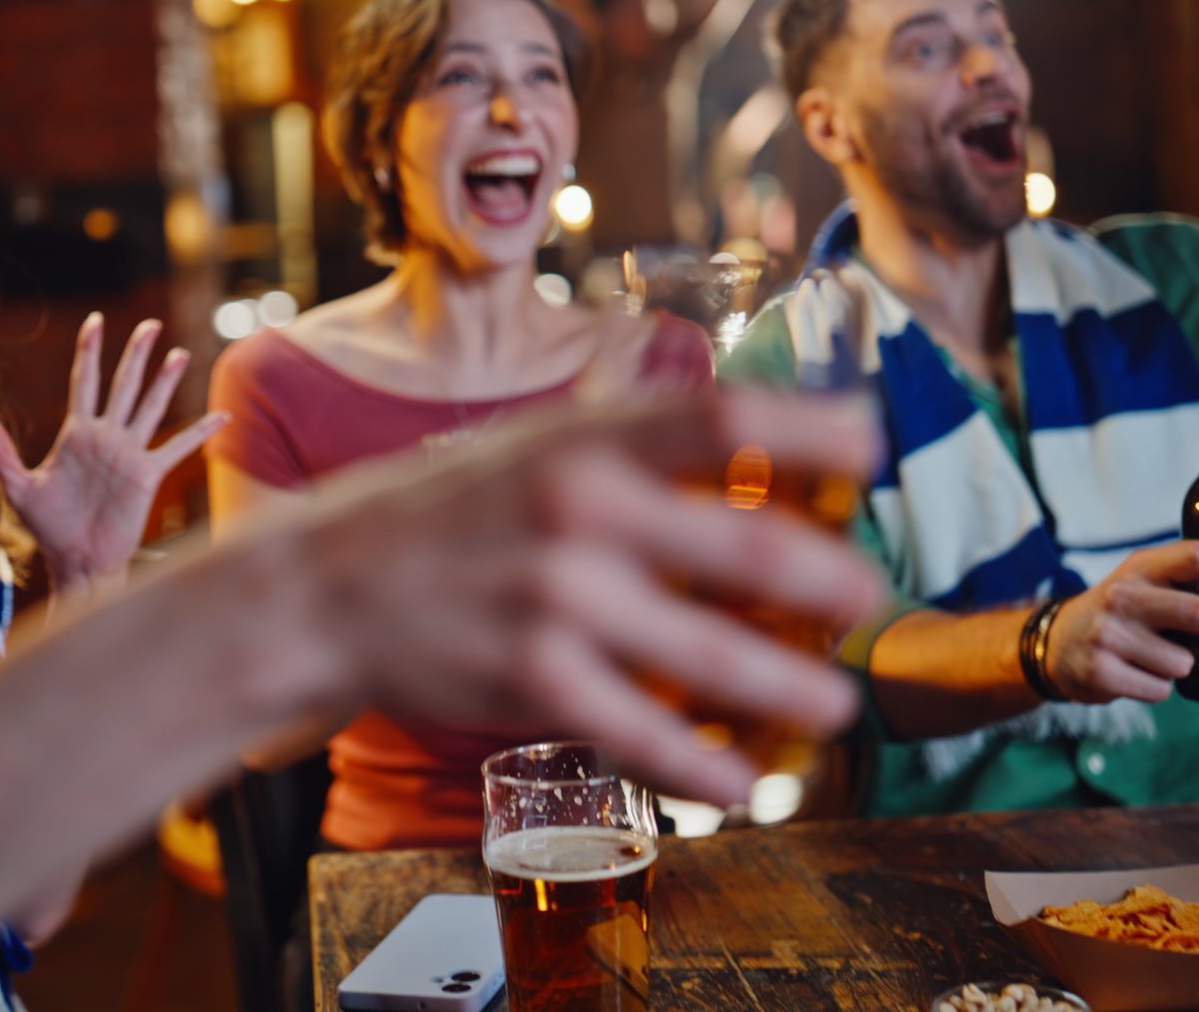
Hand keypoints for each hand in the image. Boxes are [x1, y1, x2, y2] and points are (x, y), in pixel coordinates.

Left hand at [0, 313, 227, 596]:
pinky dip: (201, 432)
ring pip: (151, 407)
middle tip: (150, 325)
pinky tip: (222, 417)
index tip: (96, 321)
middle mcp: (106, 437)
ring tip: (180, 354)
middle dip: (136, 354)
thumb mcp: (18, 486)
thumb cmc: (47, 527)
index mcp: (76, 433)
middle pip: (123, 384)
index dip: (89, 351)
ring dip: (166, 381)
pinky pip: (178, 447)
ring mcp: (129, 453)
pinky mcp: (147, 475)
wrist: (76, 560)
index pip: (84, 381)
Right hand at [270, 389, 887, 804]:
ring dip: (793, 692)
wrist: (330, 586)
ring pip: (716, 660)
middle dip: (832, 587)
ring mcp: (559, 599)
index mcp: (588, 436)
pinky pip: (645, 735)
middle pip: (751, 549)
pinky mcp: (535, 679)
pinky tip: (740, 781)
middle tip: (865, 601)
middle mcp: (580, 510)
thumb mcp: (538, 446)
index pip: (727, 415)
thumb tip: (760, 454)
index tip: (868, 447)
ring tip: (833, 708)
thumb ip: (636, 451)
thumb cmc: (451, 513)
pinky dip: (704, 767)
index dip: (815, 430)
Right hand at [1042, 541, 1198, 704]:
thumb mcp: (1151, 584)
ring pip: (1183, 663)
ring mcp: (1109, 633)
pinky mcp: (1101, 671)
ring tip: (1160, 658)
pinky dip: (1160, 688)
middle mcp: (1123, 594)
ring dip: (1186, 668)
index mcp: (1142, 565)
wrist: (1057, 643)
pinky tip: (1138, 674)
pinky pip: (1160, 690)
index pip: (1198, 556)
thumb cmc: (1123, 613)